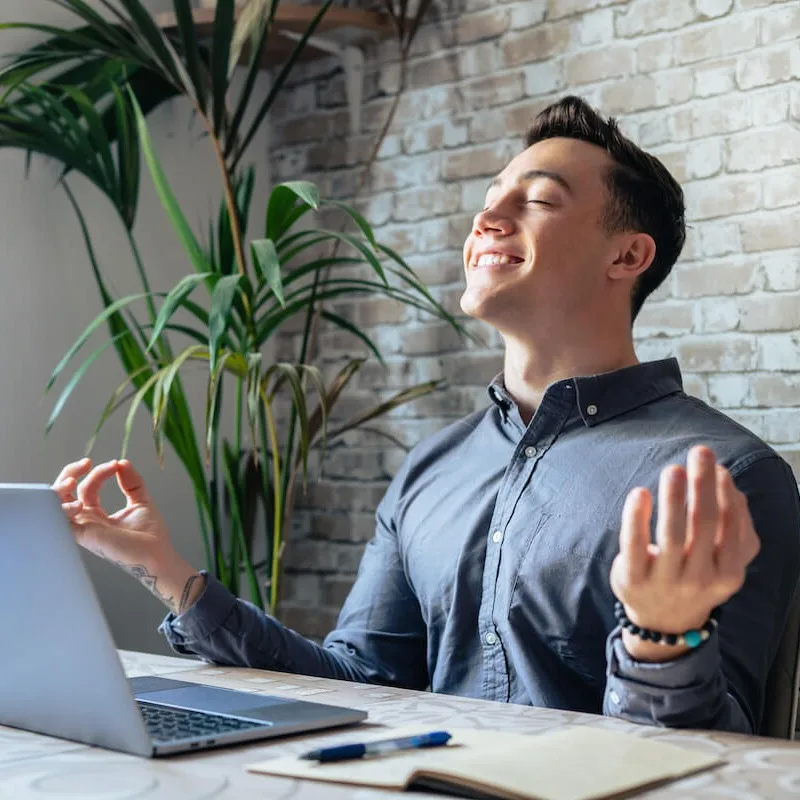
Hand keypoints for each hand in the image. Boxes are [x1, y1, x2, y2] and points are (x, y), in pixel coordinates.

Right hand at [52, 458, 203, 612]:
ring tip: (72, 480)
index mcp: (97, 514)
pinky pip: (61, 522)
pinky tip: (79, 503)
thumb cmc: (150, 534)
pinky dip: (62, 509)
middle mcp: (86, 521)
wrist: (157, 554)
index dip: (98, 473)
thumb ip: (132, 482)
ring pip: (55, 506)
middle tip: (87, 462)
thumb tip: (122, 462)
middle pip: (63, 494)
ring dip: (59, 489)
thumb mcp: (140, 500)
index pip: (87, 488)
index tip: (115, 465)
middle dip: (70, 473)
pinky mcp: (84, 536)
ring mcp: (83, 528)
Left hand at [609, 446, 759, 661]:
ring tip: (673, 470)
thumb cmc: (695, 575)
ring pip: (672, 534)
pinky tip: (639, 493)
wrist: (663, 622)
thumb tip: (729, 484)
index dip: (726, 493)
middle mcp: (700, 578)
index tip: (718, 467)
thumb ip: (734, 528)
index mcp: (728, 572)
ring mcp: (665, 580)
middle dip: (703, 485)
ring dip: (674, 498)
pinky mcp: (634, 579)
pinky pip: (635, 544)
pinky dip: (636, 517)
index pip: (732, 526)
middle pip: (704, 524)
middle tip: (700, 452)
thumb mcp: (723, 561)